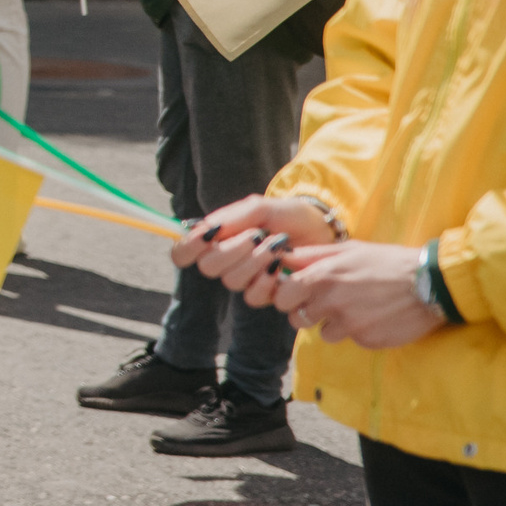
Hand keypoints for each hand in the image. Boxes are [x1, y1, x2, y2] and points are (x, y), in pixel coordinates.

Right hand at [170, 195, 341, 301]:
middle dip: (232, 250)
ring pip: (231, 281)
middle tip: (257, 234)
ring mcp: (245, 280)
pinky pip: (254, 297)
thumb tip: (207, 229)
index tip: (208, 236)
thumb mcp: (261, 208)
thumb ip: (233, 217)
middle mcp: (226, 262)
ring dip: (255, 261)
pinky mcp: (266, 294)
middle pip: (207, 267)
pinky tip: (282, 266)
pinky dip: (268, 280)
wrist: (323, 232)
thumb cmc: (289, 216)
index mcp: (217, 240)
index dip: (187, 248)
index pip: (182, 253)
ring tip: (276, 245)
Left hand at [268, 241, 448, 348]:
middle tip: (324, 305)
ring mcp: (350, 324)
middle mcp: (331, 302)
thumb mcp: (348, 250)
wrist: (430, 283)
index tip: (297, 294)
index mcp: (322, 277)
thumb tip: (284, 257)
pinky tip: (375, 317)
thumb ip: (313, 256)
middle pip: (297, 319)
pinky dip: (359, 331)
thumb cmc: (386, 262)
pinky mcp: (368, 340)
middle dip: (306, 313)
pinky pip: (352, 340)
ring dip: (334, 324)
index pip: (282, 296)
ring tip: (357, 309)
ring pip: (324, 333)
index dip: (287, 296)